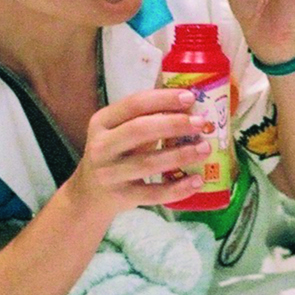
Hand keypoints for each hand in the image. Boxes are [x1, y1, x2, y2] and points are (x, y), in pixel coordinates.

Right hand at [63, 89, 210, 216]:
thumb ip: (146, 115)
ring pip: (148, 163)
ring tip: (205, 149)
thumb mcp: (119, 130)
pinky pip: (153, 194)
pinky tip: (197, 181)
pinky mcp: (121, 197)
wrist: (89, 194)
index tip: (190, 97)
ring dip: (180, 155)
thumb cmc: (115, 153)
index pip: (134, 104)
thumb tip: (188, 96)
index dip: (163, 99)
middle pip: (139, 130)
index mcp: (102, 121)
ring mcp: (109, 174)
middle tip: (201, 122)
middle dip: (174, 124)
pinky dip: (177, 188)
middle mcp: (101, 146)